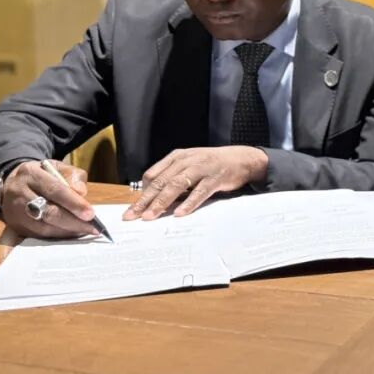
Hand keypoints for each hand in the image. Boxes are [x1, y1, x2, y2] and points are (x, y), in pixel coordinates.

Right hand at [0, 160, 95, 238]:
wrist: (12, 183)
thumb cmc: (41, 175)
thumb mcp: (56, 166)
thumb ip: (72, 175)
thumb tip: (81, 192)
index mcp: (30, 174)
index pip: (54, 190)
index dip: (73, 203)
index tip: (91, 214)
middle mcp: (18, 193)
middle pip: (48, 212)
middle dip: (73, 221)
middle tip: (92, 227)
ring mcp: (14, 213)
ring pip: (43, 227)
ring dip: (67, 231)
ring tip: (86, 231)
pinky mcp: (15, 227)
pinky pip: (38, 235)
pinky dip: (58, 236)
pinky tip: (72, 233)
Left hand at [125, 146, 268, 219]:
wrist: (241, 159)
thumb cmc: (212, 165)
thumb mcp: (189, 165)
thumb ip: (173, 177)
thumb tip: (154, 198)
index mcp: (177, 157)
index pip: (153, 174)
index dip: (141, 192)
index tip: (133, 209)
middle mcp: (187, 160)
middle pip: (161, 181)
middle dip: (145, 200)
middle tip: (132, 216)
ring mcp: (201, 168)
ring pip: (176, 185)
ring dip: (162, 202)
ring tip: (151, 216)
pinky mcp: (215, 178)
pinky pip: (199, 191)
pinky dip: (189, 203)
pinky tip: (180, 214)